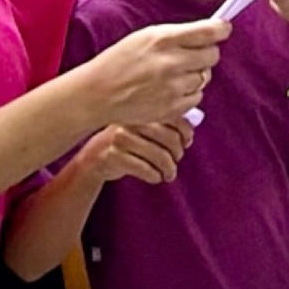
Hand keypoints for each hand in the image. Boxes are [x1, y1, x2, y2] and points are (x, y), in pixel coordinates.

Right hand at [77, 117, 193, 185]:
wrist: (95, 158)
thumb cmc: (127, 141)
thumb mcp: (144, 128)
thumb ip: (166, 123)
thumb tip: (194, 125)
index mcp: (142, 110)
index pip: (173, 117)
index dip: (185, 132)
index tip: (187, 142)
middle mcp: (131, 121)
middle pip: (169, 138)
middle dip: (177, 153)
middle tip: (177, 160)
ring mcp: (120, 138)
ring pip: (158, 155)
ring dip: (168, 169)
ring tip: (169, 174)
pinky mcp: (113, 156)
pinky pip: (143, 168)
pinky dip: (154, 175)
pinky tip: (156, 177)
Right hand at [88, 18, 230, 126]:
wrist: (98, 93)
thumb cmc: (120, 61)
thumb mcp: (145, 36)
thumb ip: (177, 34)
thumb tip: (210, 32)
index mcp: (163, 39)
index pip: (208, 32)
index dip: (221, 29)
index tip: (224, 29)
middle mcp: (171, 63)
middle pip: (212, 55)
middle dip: (207, 53)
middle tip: (193, 53)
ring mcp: (173, 88)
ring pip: (205, 77)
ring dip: (196, 74)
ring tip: (175, 73)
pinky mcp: (172, 108)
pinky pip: (197, 97)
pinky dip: (189, 92)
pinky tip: (172, 88)